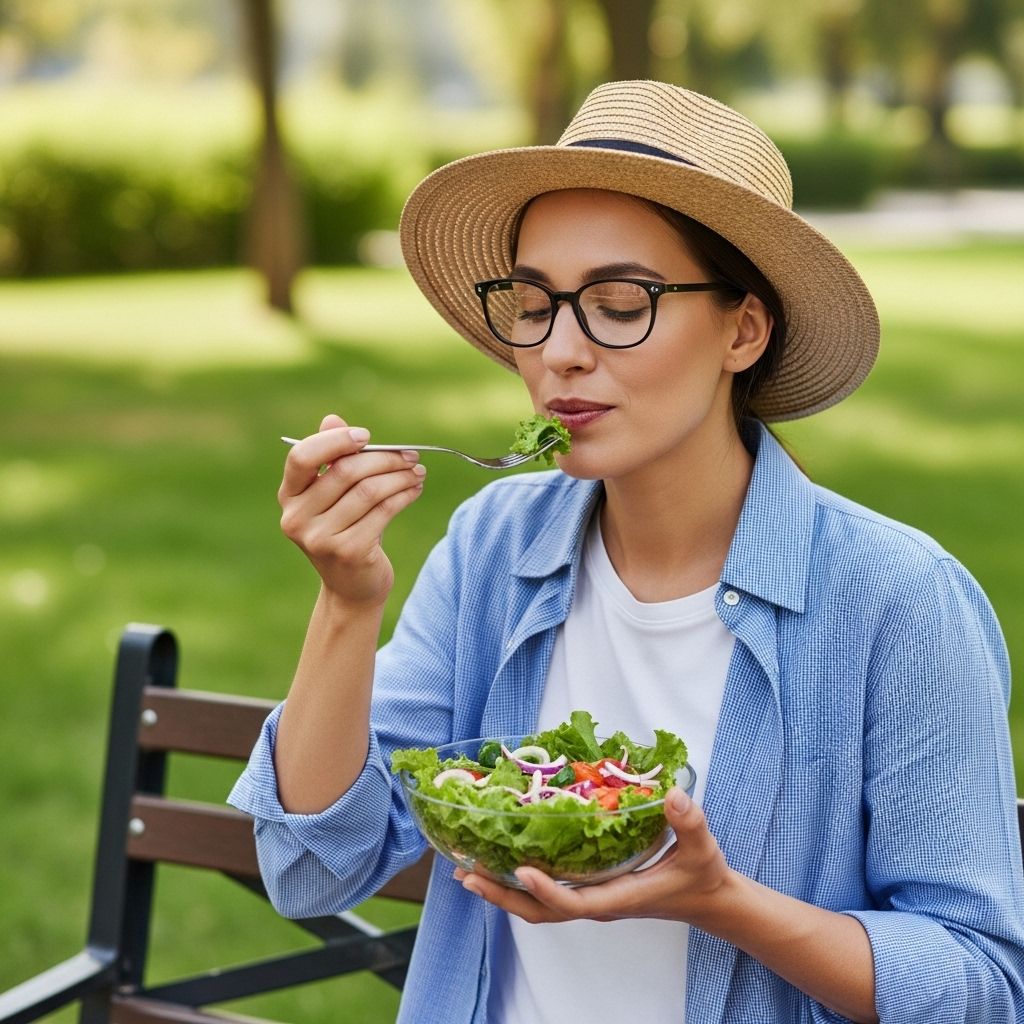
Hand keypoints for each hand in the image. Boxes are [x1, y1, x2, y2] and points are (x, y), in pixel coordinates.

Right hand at [278, 414, 426, 605]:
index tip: (367, 436)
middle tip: (410, 455)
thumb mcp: (334, 495)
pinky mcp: (348, 551)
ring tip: (417, 472)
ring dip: (400, 476)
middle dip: (383, 458)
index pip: (302, 457)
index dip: (336, 441)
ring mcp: (320, 538)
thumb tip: (333, 419)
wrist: (352, 586)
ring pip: (369, 491)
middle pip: (345, 472)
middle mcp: (297, 517)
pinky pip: (384, 511)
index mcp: (289, 496)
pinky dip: (404, 495)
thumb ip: (332, 457)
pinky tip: (415, 489)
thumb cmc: (345, 529)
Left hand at [455, 788, 733, 924]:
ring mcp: (591, 898)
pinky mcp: (589, 889)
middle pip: (540, 911)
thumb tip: (674, 797)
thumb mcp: (701, 847)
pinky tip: (501, 863)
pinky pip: (546, 894)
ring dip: (503, 891)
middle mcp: (597, 901)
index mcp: (618, 896)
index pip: (574, 903)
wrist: (708, 900)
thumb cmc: (702, 875)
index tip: (521, 870)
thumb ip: (689, 822)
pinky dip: (518, 884)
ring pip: (537, 906)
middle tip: (467, 873)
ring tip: (467, 872)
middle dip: (503, 895)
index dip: (547, 891)